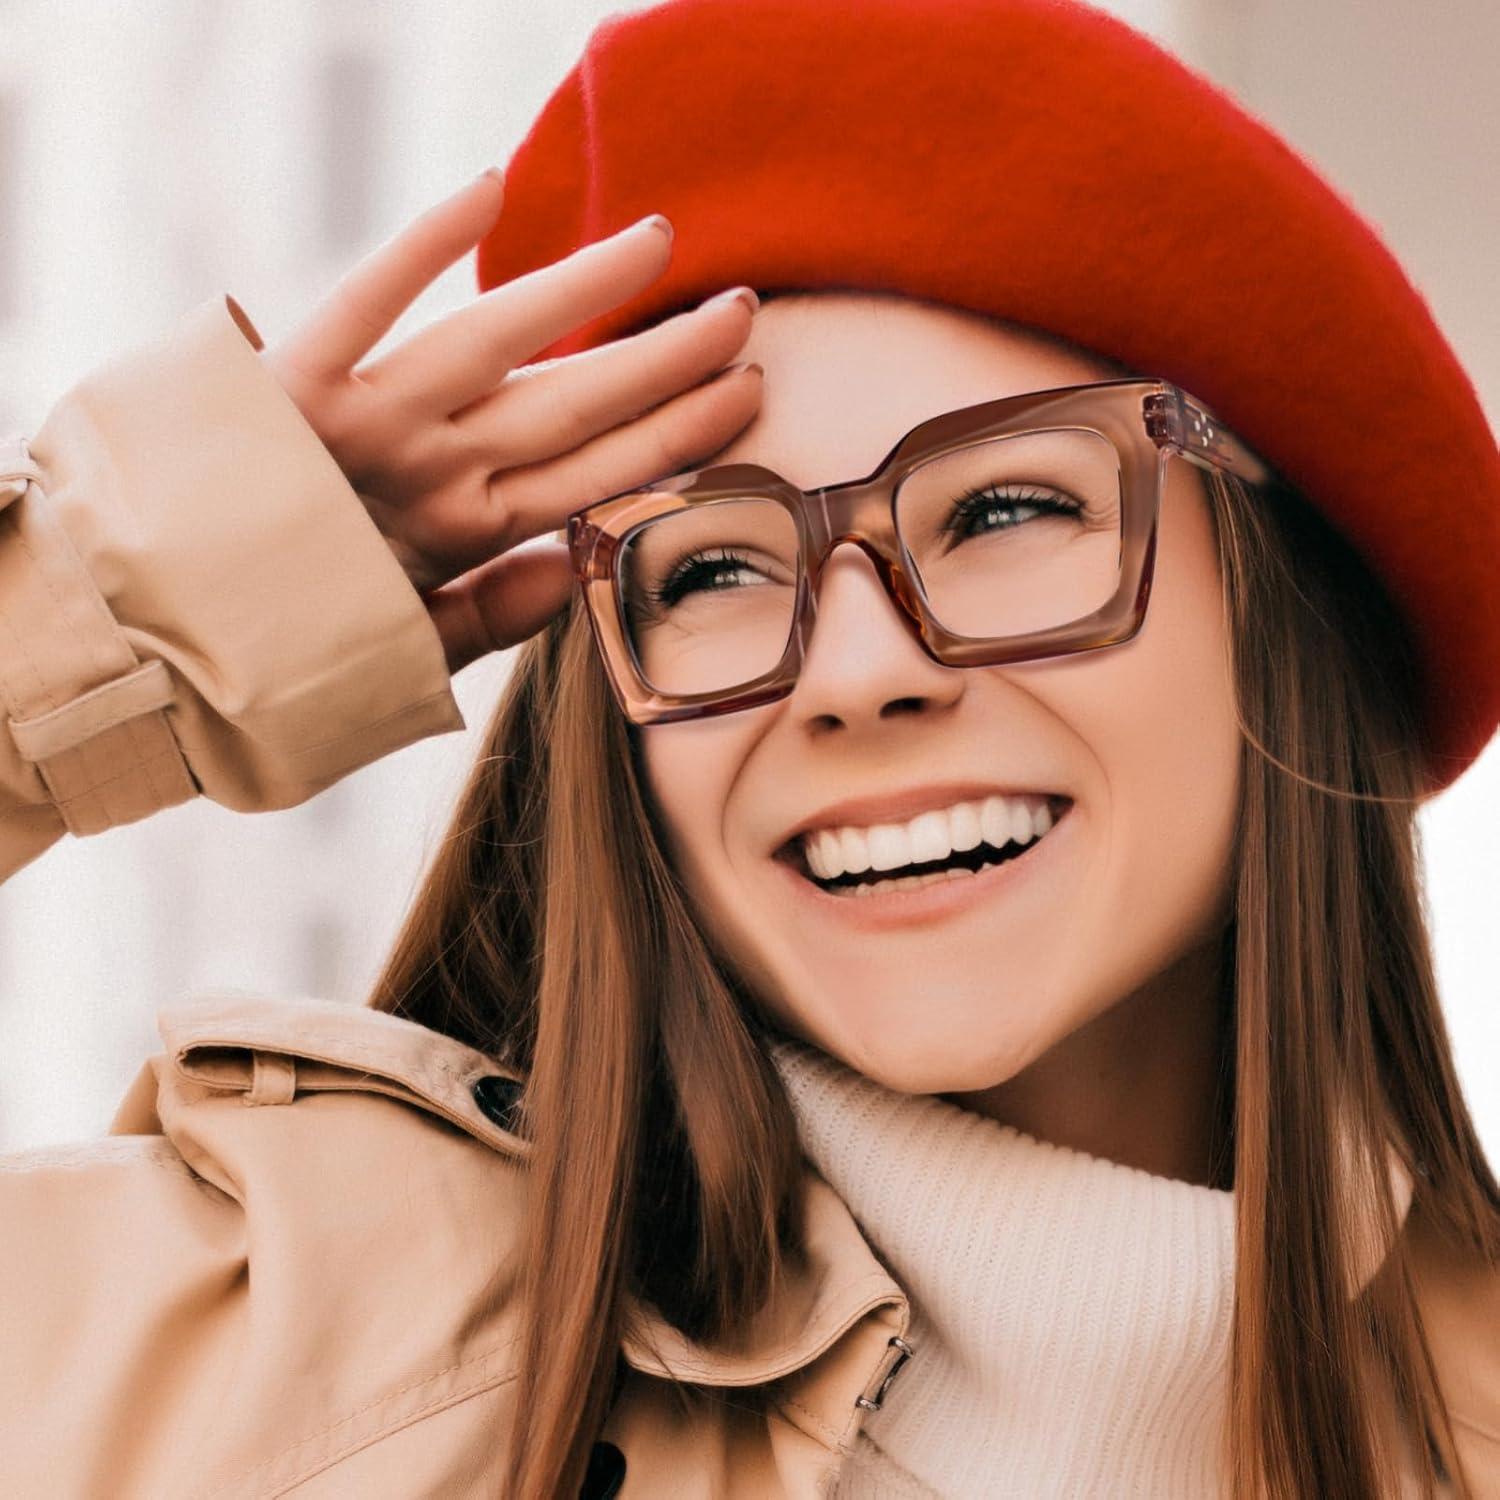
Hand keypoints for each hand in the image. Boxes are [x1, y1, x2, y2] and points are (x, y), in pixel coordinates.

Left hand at [261, 170, 762, 673]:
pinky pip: (364, 303)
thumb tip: (579, 565)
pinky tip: (488, 192)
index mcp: (462, 539)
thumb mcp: (405, 655)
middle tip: (737, 314)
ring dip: (582, 294)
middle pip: (568, 405)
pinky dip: (421, 247)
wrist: (150, 644)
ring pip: (497, 346)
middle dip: (662, 362)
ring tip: (656, 247)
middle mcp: (429, 471)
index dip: (675, 437)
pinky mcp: (291, 381)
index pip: (595, 477)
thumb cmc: (283, 649)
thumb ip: (493, 616)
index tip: (742, 395)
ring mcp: (365, 421)